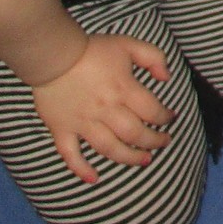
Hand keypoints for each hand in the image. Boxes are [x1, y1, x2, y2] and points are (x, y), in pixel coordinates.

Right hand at [30, 34, 172, 184]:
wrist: (52, 54)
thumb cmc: (92, 49)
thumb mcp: (129, 44)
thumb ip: (154, 57)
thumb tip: (167, 78)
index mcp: (124, 89)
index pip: (152, 111)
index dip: (165, 117)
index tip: (170, 118)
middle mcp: (106, 110)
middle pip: (135, 134)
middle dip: (153, 141)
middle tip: (163, 143)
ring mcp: (83, 122)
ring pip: (109, 148)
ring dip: (129, 158)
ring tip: (144, 161)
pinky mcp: (61, 129)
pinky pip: (70, 154)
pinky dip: (81, 169)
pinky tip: (94, 179)